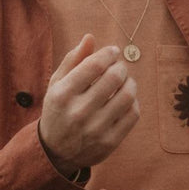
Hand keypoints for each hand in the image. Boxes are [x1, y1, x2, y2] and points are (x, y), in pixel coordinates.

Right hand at [38, 34, 139, 174]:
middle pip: (114, 78)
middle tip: (119, 67)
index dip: (109, 53)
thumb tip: (90, 38)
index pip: (95, 65)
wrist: (55, 152)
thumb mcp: (57, 84)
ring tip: (124, 82)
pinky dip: (134, 102)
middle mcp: (78, 112)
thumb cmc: (58, 110)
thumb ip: (72, 60)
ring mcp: (95, 130)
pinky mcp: (110, 142)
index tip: (113, 51)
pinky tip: (125, 99)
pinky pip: (133, 115)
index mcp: (62, 94)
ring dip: (130, 83)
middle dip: (121, 67)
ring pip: (127, 96)